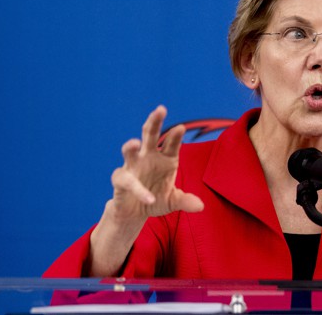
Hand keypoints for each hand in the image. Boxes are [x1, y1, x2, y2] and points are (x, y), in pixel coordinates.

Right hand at [107, 105, 204, 223]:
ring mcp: (133, 166)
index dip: (175, 136)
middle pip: (150, 135)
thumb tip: (200, 206)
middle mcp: (148, 157)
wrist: (135, 213)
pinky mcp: (121, 180)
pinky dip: (138, 189)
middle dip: (154, 122)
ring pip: (129, 150)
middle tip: (160, 109)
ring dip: (130, 145)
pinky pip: (127, 181)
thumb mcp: (173, 202)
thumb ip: (185, 201)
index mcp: (165, 158)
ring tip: (134, 142)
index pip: (172, 143)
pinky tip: (149, 198)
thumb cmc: (156, 200)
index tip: (180, 128)